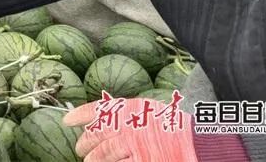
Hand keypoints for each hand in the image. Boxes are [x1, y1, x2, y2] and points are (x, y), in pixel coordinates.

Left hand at [64, 97, 196, 160]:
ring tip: (89, 161)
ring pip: (105, 154)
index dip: (80, 115)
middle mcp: (129, 126)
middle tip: (80, 148)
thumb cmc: (173, 126)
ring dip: (94, 159)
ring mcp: (135, 147)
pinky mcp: (143, 161)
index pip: (99, 109)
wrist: (198, 143)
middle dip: (86, 142)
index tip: (67, 120)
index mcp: (131, 109)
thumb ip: (127, 113)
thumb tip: (103, 118)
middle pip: (98, 135)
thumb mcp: (148, 110)